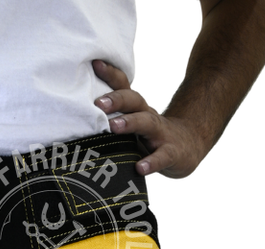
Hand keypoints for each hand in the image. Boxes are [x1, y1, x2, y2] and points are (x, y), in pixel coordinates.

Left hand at [92, 61, 208, 178]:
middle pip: (134, 101)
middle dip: (117, 99)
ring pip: (146, 123)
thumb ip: (111, 121)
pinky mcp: (172, 153)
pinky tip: (140, 168)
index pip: (124, 87)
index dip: (111, 74)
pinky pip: (162, 157)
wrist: (188, 147)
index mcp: (138, 109)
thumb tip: (76, 119)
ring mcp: (161, 134)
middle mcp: (148, 116)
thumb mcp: (133, 126)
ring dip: (130, 123)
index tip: (94, 64)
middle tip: (98, 103)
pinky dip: (151, 162)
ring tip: (113, 126)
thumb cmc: (151, 137)